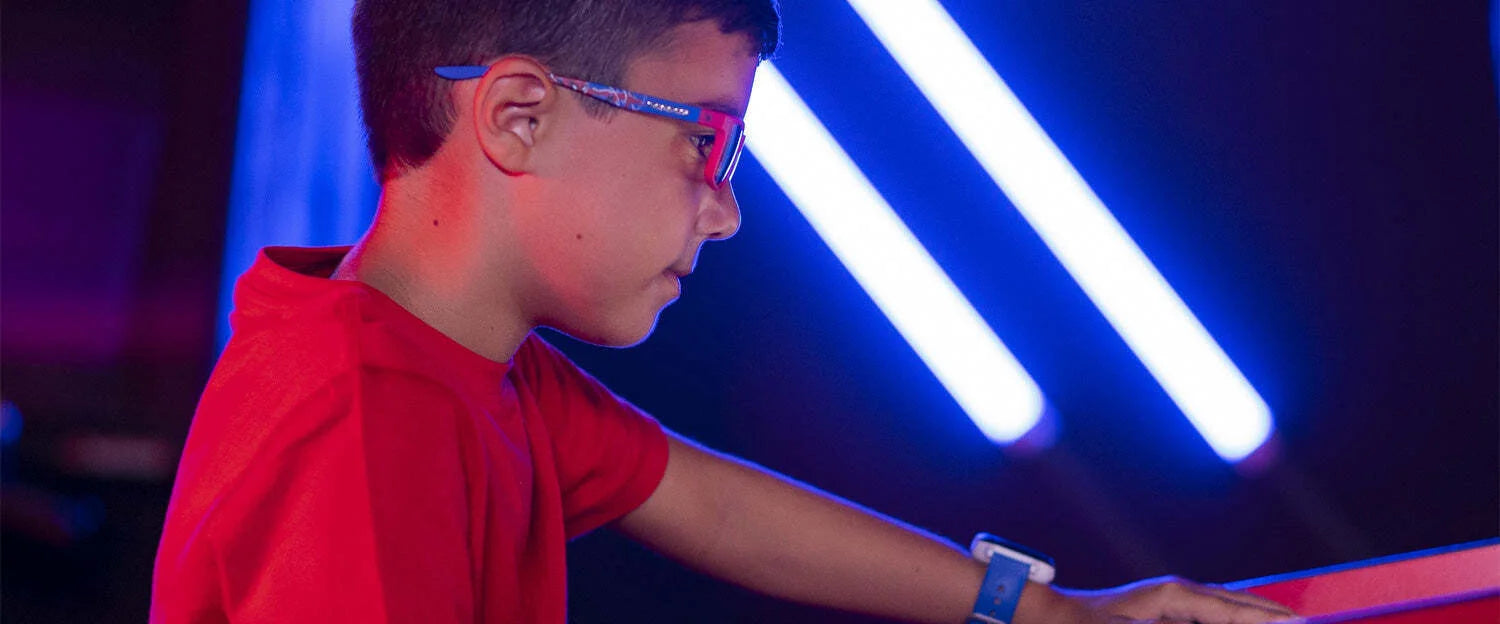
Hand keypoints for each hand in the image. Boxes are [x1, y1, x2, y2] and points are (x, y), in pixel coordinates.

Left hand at [1050, 576, 1300, 623]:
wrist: (1053, 617)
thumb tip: (1224, 618)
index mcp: (1175, 597)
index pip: (1235, 612)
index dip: (1268, 622)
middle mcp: (1177, 593)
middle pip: (1237, 604)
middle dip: (1272, 615)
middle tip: (1306, 622)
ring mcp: (1170, 599)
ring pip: (1225, 606)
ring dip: (1253, 615)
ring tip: (1285, 621)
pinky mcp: (1162, 609)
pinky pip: (1208, 613)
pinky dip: (1231, 618)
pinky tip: (1240, 620)